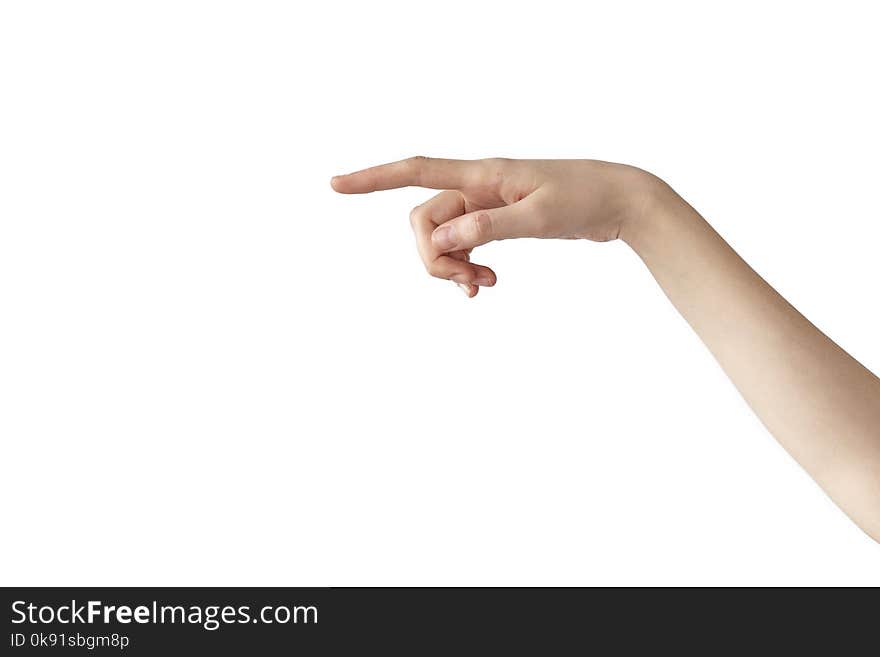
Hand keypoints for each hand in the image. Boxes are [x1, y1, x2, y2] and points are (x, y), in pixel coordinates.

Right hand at [330, 156, 660, 296]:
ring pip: (443, 238)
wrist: (620, 200)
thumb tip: (442, 239)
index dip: (373, 179)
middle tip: (466, 284)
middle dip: (433, 258)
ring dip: (452, 267)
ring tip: (484, 286)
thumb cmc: (586, 198)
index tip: (336, 185)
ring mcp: (485, 205)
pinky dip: (467, 267)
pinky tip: (486, 284)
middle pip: (424, 221)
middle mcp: (477, 187)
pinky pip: (464, 245)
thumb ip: (490, 226)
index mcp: (483, 175)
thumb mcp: (541, 216)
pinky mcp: (498, 222)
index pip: (415, 171)